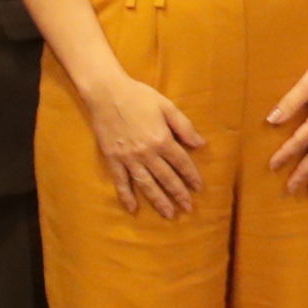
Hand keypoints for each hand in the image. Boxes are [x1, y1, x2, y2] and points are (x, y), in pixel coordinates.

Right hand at [78, 71, 208, 216]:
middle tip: (187, 208)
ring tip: (169, 214)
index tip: (198, 188)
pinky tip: (133, 208)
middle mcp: (147, 153)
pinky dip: (126, 196)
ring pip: (146, 184)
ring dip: (158, 201)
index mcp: (162, 139)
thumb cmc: (139, 96)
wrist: (107, 93)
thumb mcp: (167, 106)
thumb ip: (184, 126)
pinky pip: (120, 181)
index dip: (191, 175)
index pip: (181, 162)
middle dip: (179, 194)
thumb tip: (200, 144)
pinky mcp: (113, 159)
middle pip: (166, 178)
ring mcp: (128, 158)